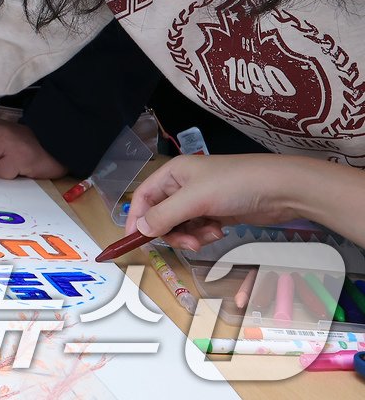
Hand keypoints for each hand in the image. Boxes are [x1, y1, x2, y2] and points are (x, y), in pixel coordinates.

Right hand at [124, 154, 305, 251]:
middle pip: (161, 214)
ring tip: (209, 235)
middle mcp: (183, 186)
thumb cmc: (235, 185)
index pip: (144, 197)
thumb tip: (141, 229)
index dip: (137, 218)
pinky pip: (198, 228)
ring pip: (180, 225)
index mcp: (173, 173)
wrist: (282, 190)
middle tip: (186, 243)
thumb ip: (165, 215)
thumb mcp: (195, 199)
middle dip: (171, 231)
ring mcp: (201, 200)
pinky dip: (204, 234)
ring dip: (190, 235)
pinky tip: (219, 231)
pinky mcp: (217, 212)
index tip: (135, 241)